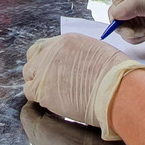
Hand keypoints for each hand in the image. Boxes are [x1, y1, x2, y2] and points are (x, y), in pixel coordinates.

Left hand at [23, 34, 144, 140]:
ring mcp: (44, 71)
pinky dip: (38, 98)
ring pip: (29, 76)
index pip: (45, 47)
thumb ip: (80, 55)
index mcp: (65, 41)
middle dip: (38, 69)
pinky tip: (52, 102)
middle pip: (33, 58)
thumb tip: (77, 64)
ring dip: (37, 84)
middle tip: (49, 81)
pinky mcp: (42, 91)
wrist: (116, 88)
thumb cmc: (115, 72)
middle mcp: (51, 52)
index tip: (53, 68)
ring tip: (53, 94)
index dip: (47, 59)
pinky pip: (30, 93)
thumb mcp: (97, 52)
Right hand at [107, 0, 144, 51]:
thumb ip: (133, 6)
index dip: (116, 1)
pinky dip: (133, 38)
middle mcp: (134, 2)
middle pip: (114, 10)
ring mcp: (136, 17)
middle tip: (132, 29)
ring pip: (119, 25)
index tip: (123, 13)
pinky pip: (127, 35)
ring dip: (128, 32)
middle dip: (121, 22)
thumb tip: (115, 13)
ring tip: (143, 34)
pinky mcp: (139, 30)